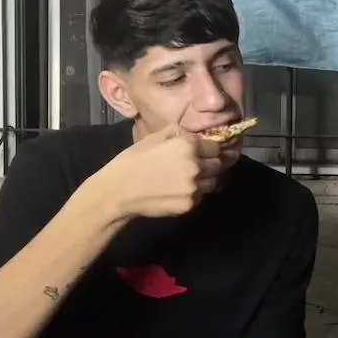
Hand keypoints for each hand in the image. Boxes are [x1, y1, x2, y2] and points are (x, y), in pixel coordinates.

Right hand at [96, 121, 222, 218]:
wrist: (119, 191)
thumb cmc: (133, 160)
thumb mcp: (154, 137)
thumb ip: (179, 133)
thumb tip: (196, 136)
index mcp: (188, 146)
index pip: (215, 146)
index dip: (210, 148)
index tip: (206, 151)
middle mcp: (196, 166)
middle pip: (218, 164)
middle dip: (211, 163)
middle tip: (199, 164)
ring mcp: (194, 187)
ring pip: (213, 182)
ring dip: (206, 179)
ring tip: (190, 178)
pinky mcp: (189, 204)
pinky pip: (201, 196)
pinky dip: (195, 192)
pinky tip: (180, 190)